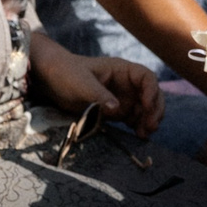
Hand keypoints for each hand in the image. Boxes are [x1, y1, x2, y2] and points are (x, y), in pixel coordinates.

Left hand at [28, 34, 164, 136]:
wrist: (51, 80)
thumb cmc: (66, 74)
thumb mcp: (81, 83)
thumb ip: (99, 95)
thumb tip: (118, 108)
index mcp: (121, 70)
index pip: (146, 78)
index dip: (152, 91)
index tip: (147, 106)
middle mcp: (126, 84)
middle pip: (152, 94)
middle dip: (155, 110)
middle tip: (150, 126)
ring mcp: (122, 97)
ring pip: (145, 109)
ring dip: (149, 120)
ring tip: (144, 134)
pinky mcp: (116, 111)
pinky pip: (134, 119)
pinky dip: (139, 126)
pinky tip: (138, 136)